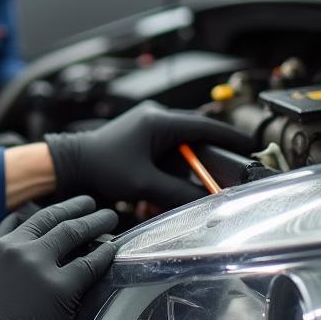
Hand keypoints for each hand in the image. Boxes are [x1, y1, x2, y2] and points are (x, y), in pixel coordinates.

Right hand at [0, 196, 116, 319]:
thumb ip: (2, 250)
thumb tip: (15, 225)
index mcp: (3, 246)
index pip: (34, 219)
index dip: (55, 210)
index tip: (69, 207)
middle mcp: (21, 250)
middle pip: (56, 220)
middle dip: (77, 208)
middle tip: (91, 203)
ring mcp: (41, 267)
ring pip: (73, 233)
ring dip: (95, 223)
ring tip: (109, 217)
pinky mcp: (61, 288)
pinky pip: (88, 265)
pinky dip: (103, 255)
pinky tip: (112, 251)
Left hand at [45, 100, 252, 208]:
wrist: (70, 164)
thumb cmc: (100, 166)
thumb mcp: (142, 182)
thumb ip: (176, 191)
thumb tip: (204, 200)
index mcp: (158, 121)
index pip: (205, 126)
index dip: (229, 138)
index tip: (249, 146)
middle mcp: (155, 119)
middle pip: (195, 137)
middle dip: (209, 158)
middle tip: (227, 173)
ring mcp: (146, 127)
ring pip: (180, 148)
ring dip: (185, 169)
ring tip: (190, 187)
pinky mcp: (140, 139)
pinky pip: (165, 153)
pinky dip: (170, 171)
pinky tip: (163, 191)